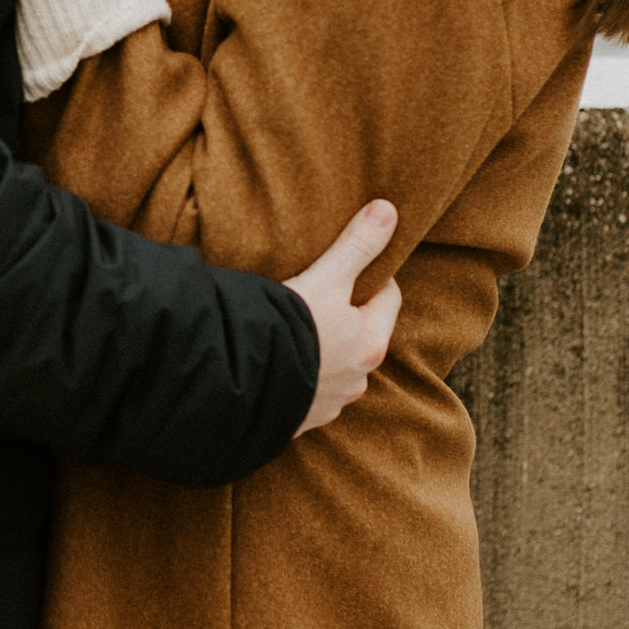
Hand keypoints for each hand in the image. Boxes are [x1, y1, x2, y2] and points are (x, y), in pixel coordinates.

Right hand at [284, 201, 401, 434]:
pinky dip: (299, 376)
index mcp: (370, 343)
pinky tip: (278, 362)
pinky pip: (307, 391)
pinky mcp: (300, 419)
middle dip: (346, 316)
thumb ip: (356, 246)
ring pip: (336, 366)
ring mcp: (330, 403)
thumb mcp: (325, 279)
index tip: (352, 263)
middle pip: (362, 334)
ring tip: (296, 331)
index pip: (388, 297)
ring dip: (323, 351)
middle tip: (321, 294)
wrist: (240, 383)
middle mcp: (358, 379)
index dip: (372, 276)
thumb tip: (388, 210)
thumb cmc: (289, 329)